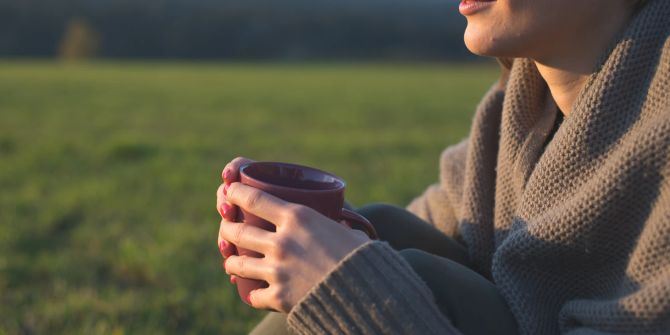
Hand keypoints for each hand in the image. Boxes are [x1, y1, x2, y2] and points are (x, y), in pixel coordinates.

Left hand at [216, 181, 369, 312]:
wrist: (366, 294)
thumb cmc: (361, 257)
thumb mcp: (346, 231)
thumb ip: (336, 227)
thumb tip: (344, 225)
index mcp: (297, 218)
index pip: (253, 199)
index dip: (235, 192)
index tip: (229, 190)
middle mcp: (282, 242)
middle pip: (237, 231)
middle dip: (226, 228)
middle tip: (227, 228)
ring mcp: (277, 270)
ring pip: (237, 263)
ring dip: (231, 261)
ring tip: (231, 261)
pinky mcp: (279, 296)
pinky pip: (253, 294)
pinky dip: (252, 293)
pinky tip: (252, 291)